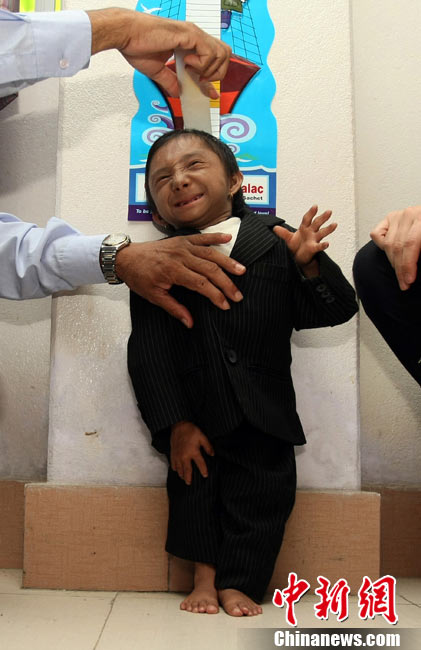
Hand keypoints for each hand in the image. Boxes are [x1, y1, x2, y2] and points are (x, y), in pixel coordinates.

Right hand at [88, 8, 230, 97]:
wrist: (126, 34)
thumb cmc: (137, 45)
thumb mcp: (158, 71)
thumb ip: (170, 82)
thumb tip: (178, 93)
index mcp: (189, 43)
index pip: (213, 59)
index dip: (215, 78)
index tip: (210, 93)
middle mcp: (195, 37)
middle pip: (225, 54)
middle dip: (217, 73)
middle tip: (199, 80)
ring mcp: (194, 34)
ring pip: (221, 53)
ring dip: (209, 69)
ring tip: (190, 70)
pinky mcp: (189, 35)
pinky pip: (209, 53)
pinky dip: (201, 64)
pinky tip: (186, 63)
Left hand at [115, 232, 244, 327]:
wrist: (126, 257)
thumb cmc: (139, 277)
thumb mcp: (154, 296)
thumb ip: (174, 308)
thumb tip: (190, 323)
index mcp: (173, 271)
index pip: (201, 284)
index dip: (216, 296)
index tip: (225, 305)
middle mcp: (181, 256)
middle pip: (210, 269)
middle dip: (226, 284)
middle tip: (238, 295)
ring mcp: (183, 246)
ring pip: (210, 253)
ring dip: (228, 262)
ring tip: (242, 271)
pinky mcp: (183, 239)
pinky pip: (202, 238)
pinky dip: (216, 237)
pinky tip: (228, 240)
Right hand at [170, 421, 213, 484]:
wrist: (179, 426)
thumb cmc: (191, 431)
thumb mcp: (202, 437)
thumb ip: (208, 447)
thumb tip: (212, 455)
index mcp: (194, 452)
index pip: (200, 464)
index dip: (203, 471)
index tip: (205, 476)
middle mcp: (185, 456)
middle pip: (187, 471)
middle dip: (188, 478)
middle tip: (189, 484)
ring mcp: (177, 456)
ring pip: (179, 469)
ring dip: (181, 475)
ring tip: (184, 479)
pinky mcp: (172, 454)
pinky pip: (173, 464)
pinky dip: (175, 468)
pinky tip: (176, 470)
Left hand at [274, 205, 336, 274]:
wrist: (298, 257)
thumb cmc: (296, 246)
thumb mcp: (288, 239)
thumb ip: (283, 233)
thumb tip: (274, 228)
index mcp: (304, 228)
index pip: (308, 219)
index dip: (311, 212)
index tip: (315, 206)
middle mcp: (311, 232)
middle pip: (317, 223)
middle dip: (323, 217)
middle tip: (329, 211)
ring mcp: (314, 240)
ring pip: (322, 233)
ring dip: (329, 229)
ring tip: (335, 224)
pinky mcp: (314, 248)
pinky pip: (320, 246)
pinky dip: (323, 245)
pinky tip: (327, 243)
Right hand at [370, 206, 420, 290]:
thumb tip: (415, 269)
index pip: (410, 244)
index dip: (408, 265)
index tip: (409, 280)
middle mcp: (409, 215)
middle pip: (397, 246)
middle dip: (400, 269)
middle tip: (404, 283)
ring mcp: (398, 216)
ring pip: (387, 244)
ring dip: (392, 262)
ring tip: (400, 274)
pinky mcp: (390, 218)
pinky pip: (377, 234)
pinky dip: (380, 246)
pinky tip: (390, 254)